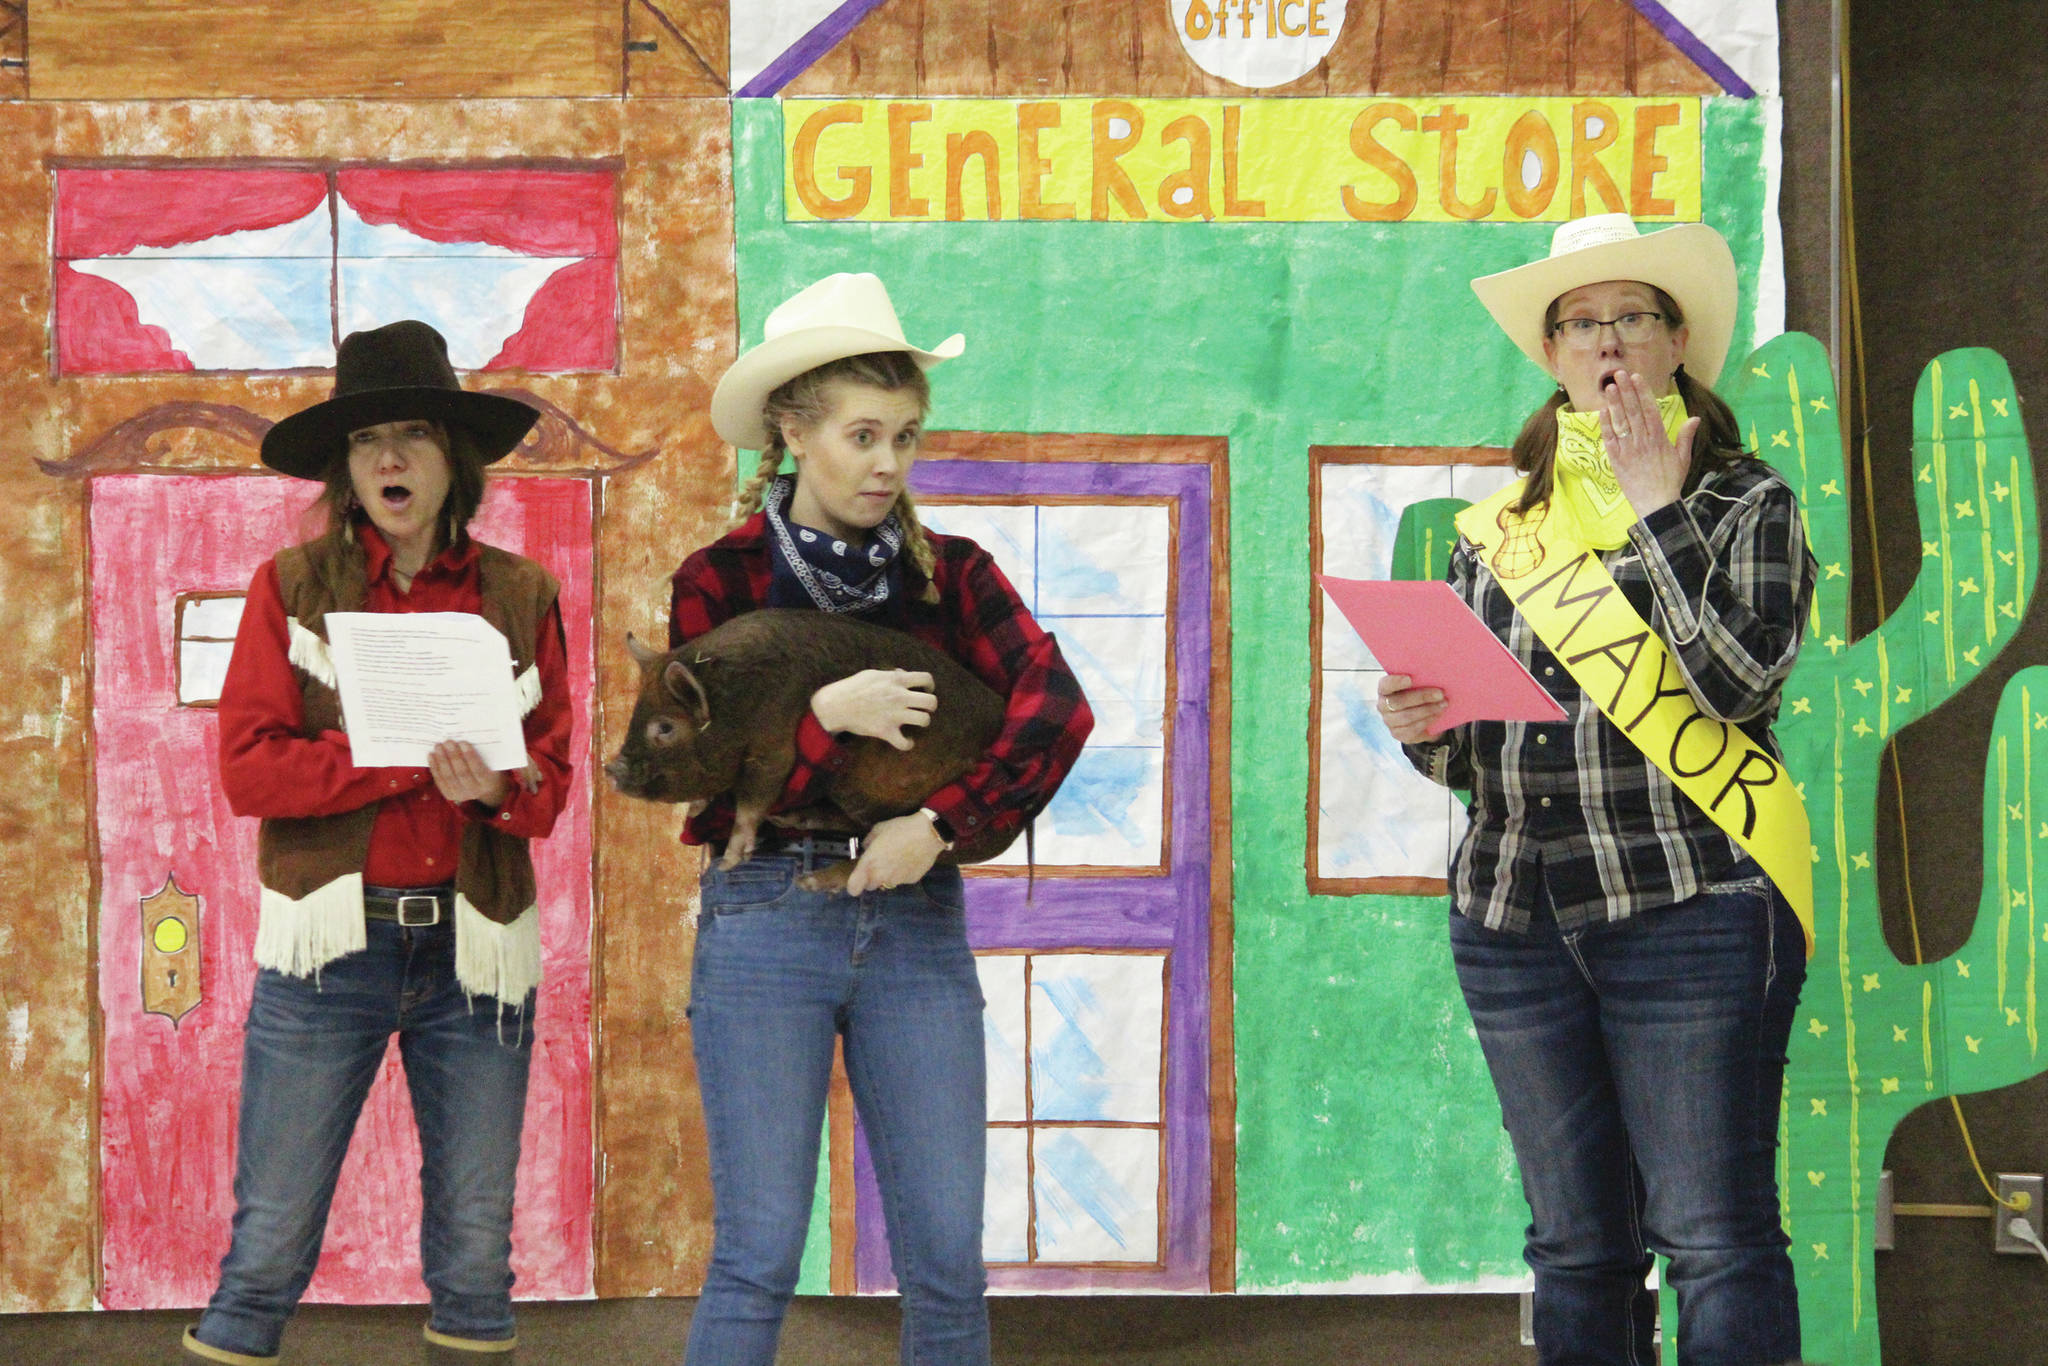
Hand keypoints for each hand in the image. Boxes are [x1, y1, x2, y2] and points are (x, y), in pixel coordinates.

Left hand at [427, 740, 511, 807]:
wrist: (482, 787)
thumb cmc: (486, 768)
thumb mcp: (489, 763)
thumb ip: (481, 754)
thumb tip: (466, 738)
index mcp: (488, 783)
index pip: (478, 770)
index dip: (470, 756)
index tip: (463, 742)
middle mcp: (474, 791)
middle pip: (462, 773)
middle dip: (454, 756)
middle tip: (448, 741)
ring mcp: (460, 794)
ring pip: (449, 776)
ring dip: (442, 760)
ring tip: (438, 746)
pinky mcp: (449, 794)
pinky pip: (439, 780)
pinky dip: (434, 767)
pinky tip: (431, 755)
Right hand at [811, 670, 937, 750]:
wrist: (835, 705)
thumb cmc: (853, 687)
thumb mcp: (873, 674)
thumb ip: (891, 674)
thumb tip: (904, 674)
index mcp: (896, 680)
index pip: (926, 679)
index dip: (929, 685)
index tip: (925, 690)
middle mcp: (898, 696)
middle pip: (931, 702)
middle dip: (930, 705)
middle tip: (922, 707)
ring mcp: (893, 715)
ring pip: (925, 720)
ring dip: (922, 722)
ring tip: (915, 721)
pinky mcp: (885, 731)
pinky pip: (905, 743)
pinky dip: (908, 743)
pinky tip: (906, 740)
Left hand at [845, 812, 945, 895]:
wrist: (928, 834)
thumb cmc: (900, 829)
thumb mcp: (878, 829)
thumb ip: (868, 842)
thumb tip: (867, 848)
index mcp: (869, 864)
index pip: (854, 887)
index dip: (854, 885)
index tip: (858, 879)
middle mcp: (881, 876)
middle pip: (871, 886)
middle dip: (872, 877)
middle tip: (879, 863)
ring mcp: (897, 880)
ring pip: (887, 883)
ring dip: (888, 875)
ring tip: (897, 859)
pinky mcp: (911, 881)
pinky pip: (902, 879)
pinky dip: (903, 873)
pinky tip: (909, 859)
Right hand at [1377, 673, 1448, 742]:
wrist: (1420, 716)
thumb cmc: (1418, 694)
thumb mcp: (1417, 684)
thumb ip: (1419, 679)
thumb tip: (1435, 672)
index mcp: (1385, 690)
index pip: (1385, 685)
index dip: (1395, 682)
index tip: (1410, 678)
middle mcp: (1383, 706)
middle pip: (1398, 702)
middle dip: (1421, 697)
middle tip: (1440, 693)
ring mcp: (1389, 721)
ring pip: (1407, 716)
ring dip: (1428, 710)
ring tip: (1443, 704)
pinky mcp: (1398, 733)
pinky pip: (1412, 728)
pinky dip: (1427, 720)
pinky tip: (1438, 714)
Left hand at [1601, 369, 1699, 518]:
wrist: (1656, 504)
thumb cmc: (1671, 481)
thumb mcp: (1683, 458)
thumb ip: (1686, 436)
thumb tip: (1695, 418)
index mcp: (1659, 438)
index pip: (1650, 409)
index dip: (1642, 392)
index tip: (1636, 377)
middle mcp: (1643, 441)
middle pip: (1633, 411)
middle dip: (1626, 391)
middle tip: (1619, 374)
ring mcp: (1628, 450)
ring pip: (1621, 422)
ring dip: (1615, 403)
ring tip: (1610, 387)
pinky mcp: (1617, 460)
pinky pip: (1610, 440)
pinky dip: (1606, 425)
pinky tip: (1602, 411)